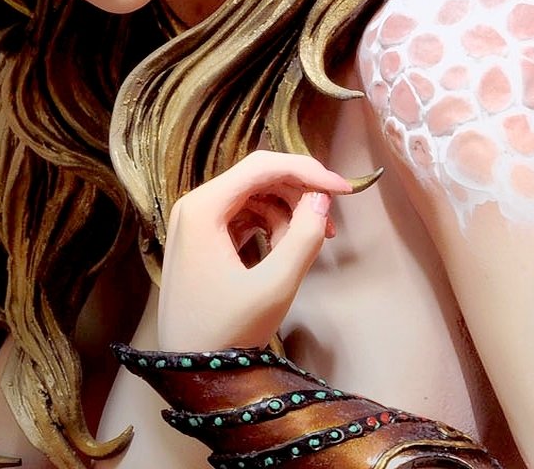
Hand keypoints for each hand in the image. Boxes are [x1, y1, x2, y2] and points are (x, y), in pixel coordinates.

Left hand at [156, 150, 354, 349]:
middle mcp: (195, 205)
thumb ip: (303, 238)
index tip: (344, 190)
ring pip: (253, 198)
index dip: (307, 171)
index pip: (262, 166)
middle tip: (330, 225)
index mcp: (203, 207)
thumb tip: (321, 199)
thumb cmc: (227, 329)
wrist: (188, 368)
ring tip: (307, 247)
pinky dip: (270, 228)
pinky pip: (244, 218)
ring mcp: (195, 222)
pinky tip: (286, 251)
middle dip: (299, 196)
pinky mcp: (202, 240)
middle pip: (258, 179)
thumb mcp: (274, 286)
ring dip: (287, 215)